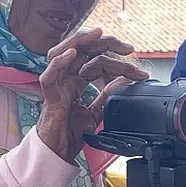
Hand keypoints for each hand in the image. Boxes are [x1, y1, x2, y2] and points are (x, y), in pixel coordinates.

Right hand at [37, 28, 147, 161]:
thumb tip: (121, 82)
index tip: (136, 65)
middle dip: (104, 43)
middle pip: (81, 50)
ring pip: (63, 53)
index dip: (116, 58)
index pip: (96, 59)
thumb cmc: (71, 133)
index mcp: (76, 80)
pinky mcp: (50, 97)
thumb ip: (106, 96)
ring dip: (80, 41)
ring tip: (97, 34)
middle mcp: (66, 79)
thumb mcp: (96, 113)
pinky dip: (59, 63)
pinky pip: (49, 76)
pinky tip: (72, 54)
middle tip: (125, 46)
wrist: (59, 153)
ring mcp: (57, 86)